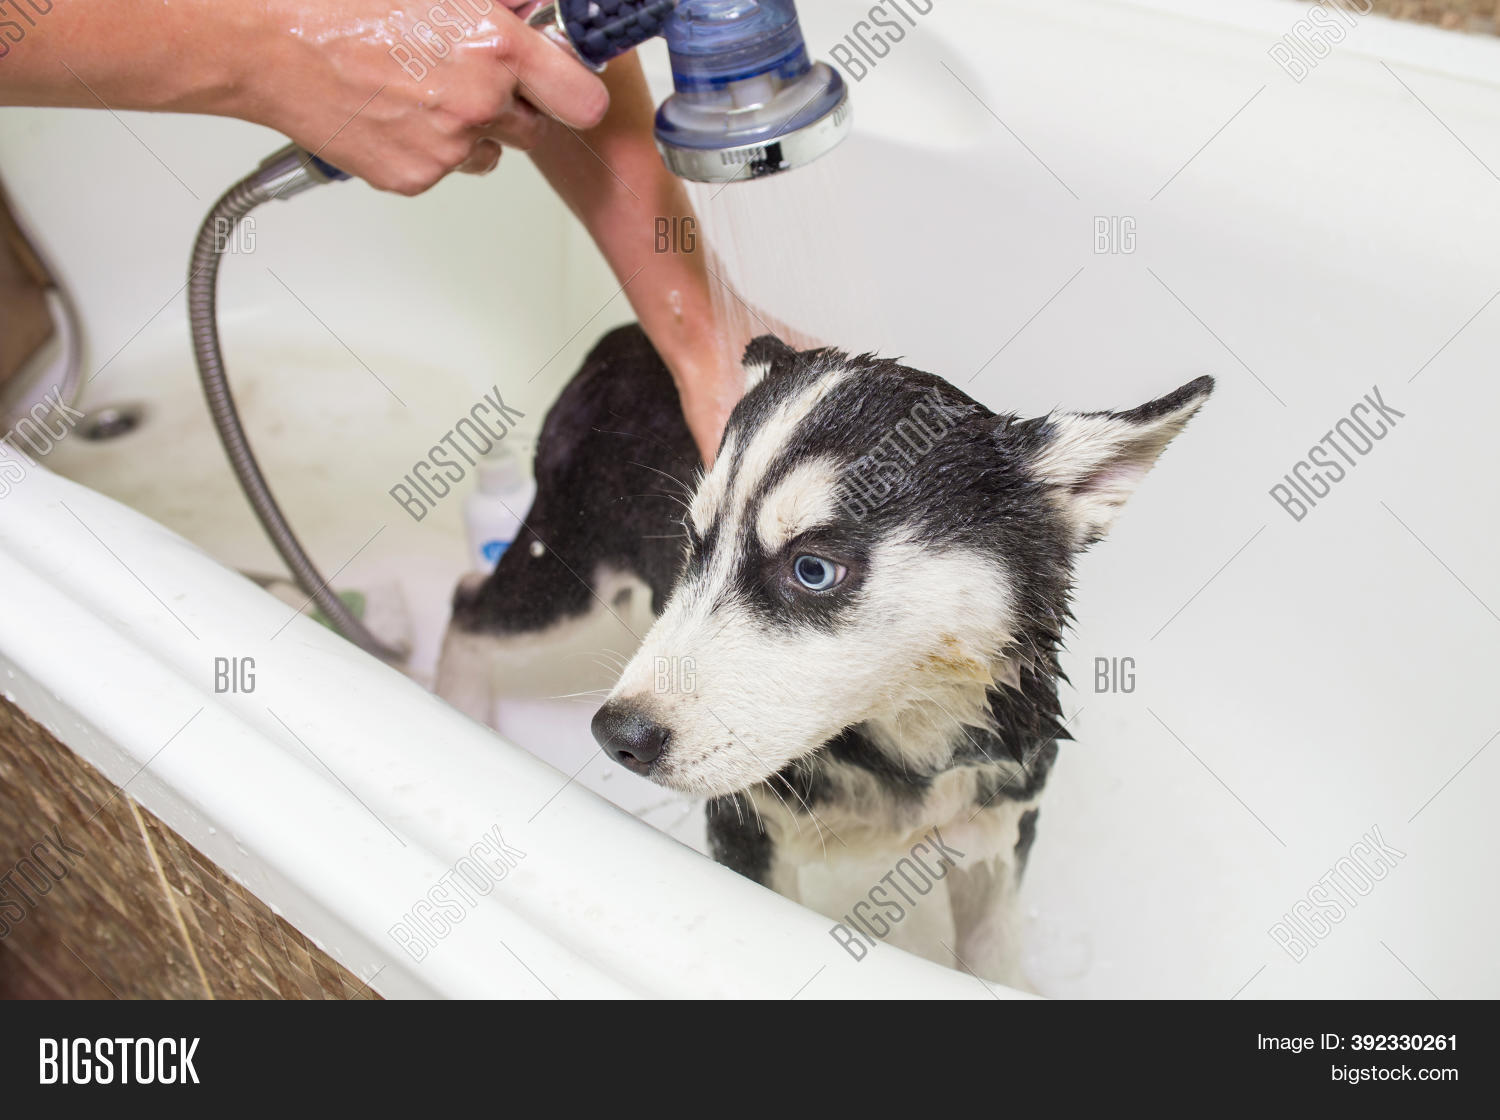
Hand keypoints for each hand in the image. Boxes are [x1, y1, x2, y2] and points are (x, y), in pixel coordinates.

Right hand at [242, 1, 609, 194]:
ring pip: (490, 151)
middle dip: (514, 106)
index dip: (573, 92)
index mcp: (495, 47)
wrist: (270, 43)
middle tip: (467, 74)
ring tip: (420, 88)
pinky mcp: (415, 177)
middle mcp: (478, 102)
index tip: (563, 87)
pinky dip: (429, 146)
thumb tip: (534, 10)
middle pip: (535, 128)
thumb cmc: (341, 5)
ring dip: (471, 129)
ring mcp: (447, 147)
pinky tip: (395, 110)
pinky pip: (446, 169)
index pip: (582, 98)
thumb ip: (499, 4)